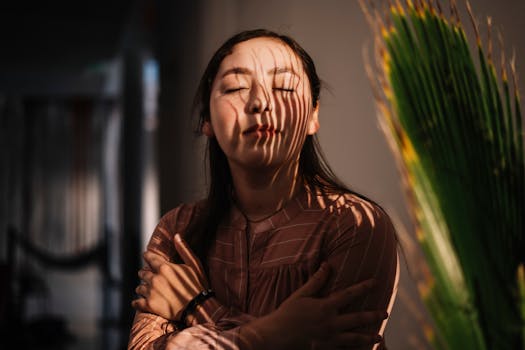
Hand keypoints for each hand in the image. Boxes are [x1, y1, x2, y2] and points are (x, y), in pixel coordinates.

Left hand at [132, 233, 208, 320]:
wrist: (199, 307)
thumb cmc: (198, 285)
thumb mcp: (194, 265)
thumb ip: (184, 250)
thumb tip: (176, 235)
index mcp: (164, 268)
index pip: (150, 258)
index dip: (147, 256)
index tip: (146, 256)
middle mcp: (155, 279)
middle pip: (142, 273)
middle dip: (146, 274)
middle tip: (151, 278)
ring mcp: (151, 293)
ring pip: (139, 288)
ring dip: (143, 289)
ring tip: (149, 291)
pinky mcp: (149, 306)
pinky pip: (136, 303)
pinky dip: (137, 303)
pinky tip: (140, 302)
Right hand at [240, 263, 386, 349]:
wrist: (276, 337)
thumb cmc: (286, 314)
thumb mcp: (300, 295)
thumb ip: (316, 281)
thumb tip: (327, 264)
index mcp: (325, 307)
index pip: (349, 294)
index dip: (364, 287)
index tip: (375, 282)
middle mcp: (331, 323)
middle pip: (358, 319)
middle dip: (373, 315)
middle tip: (385, 313)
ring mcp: (329, 339)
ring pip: (354, 339)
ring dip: (368, 337)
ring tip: (379, 336)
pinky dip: (354, 349)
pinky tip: (361, 349)